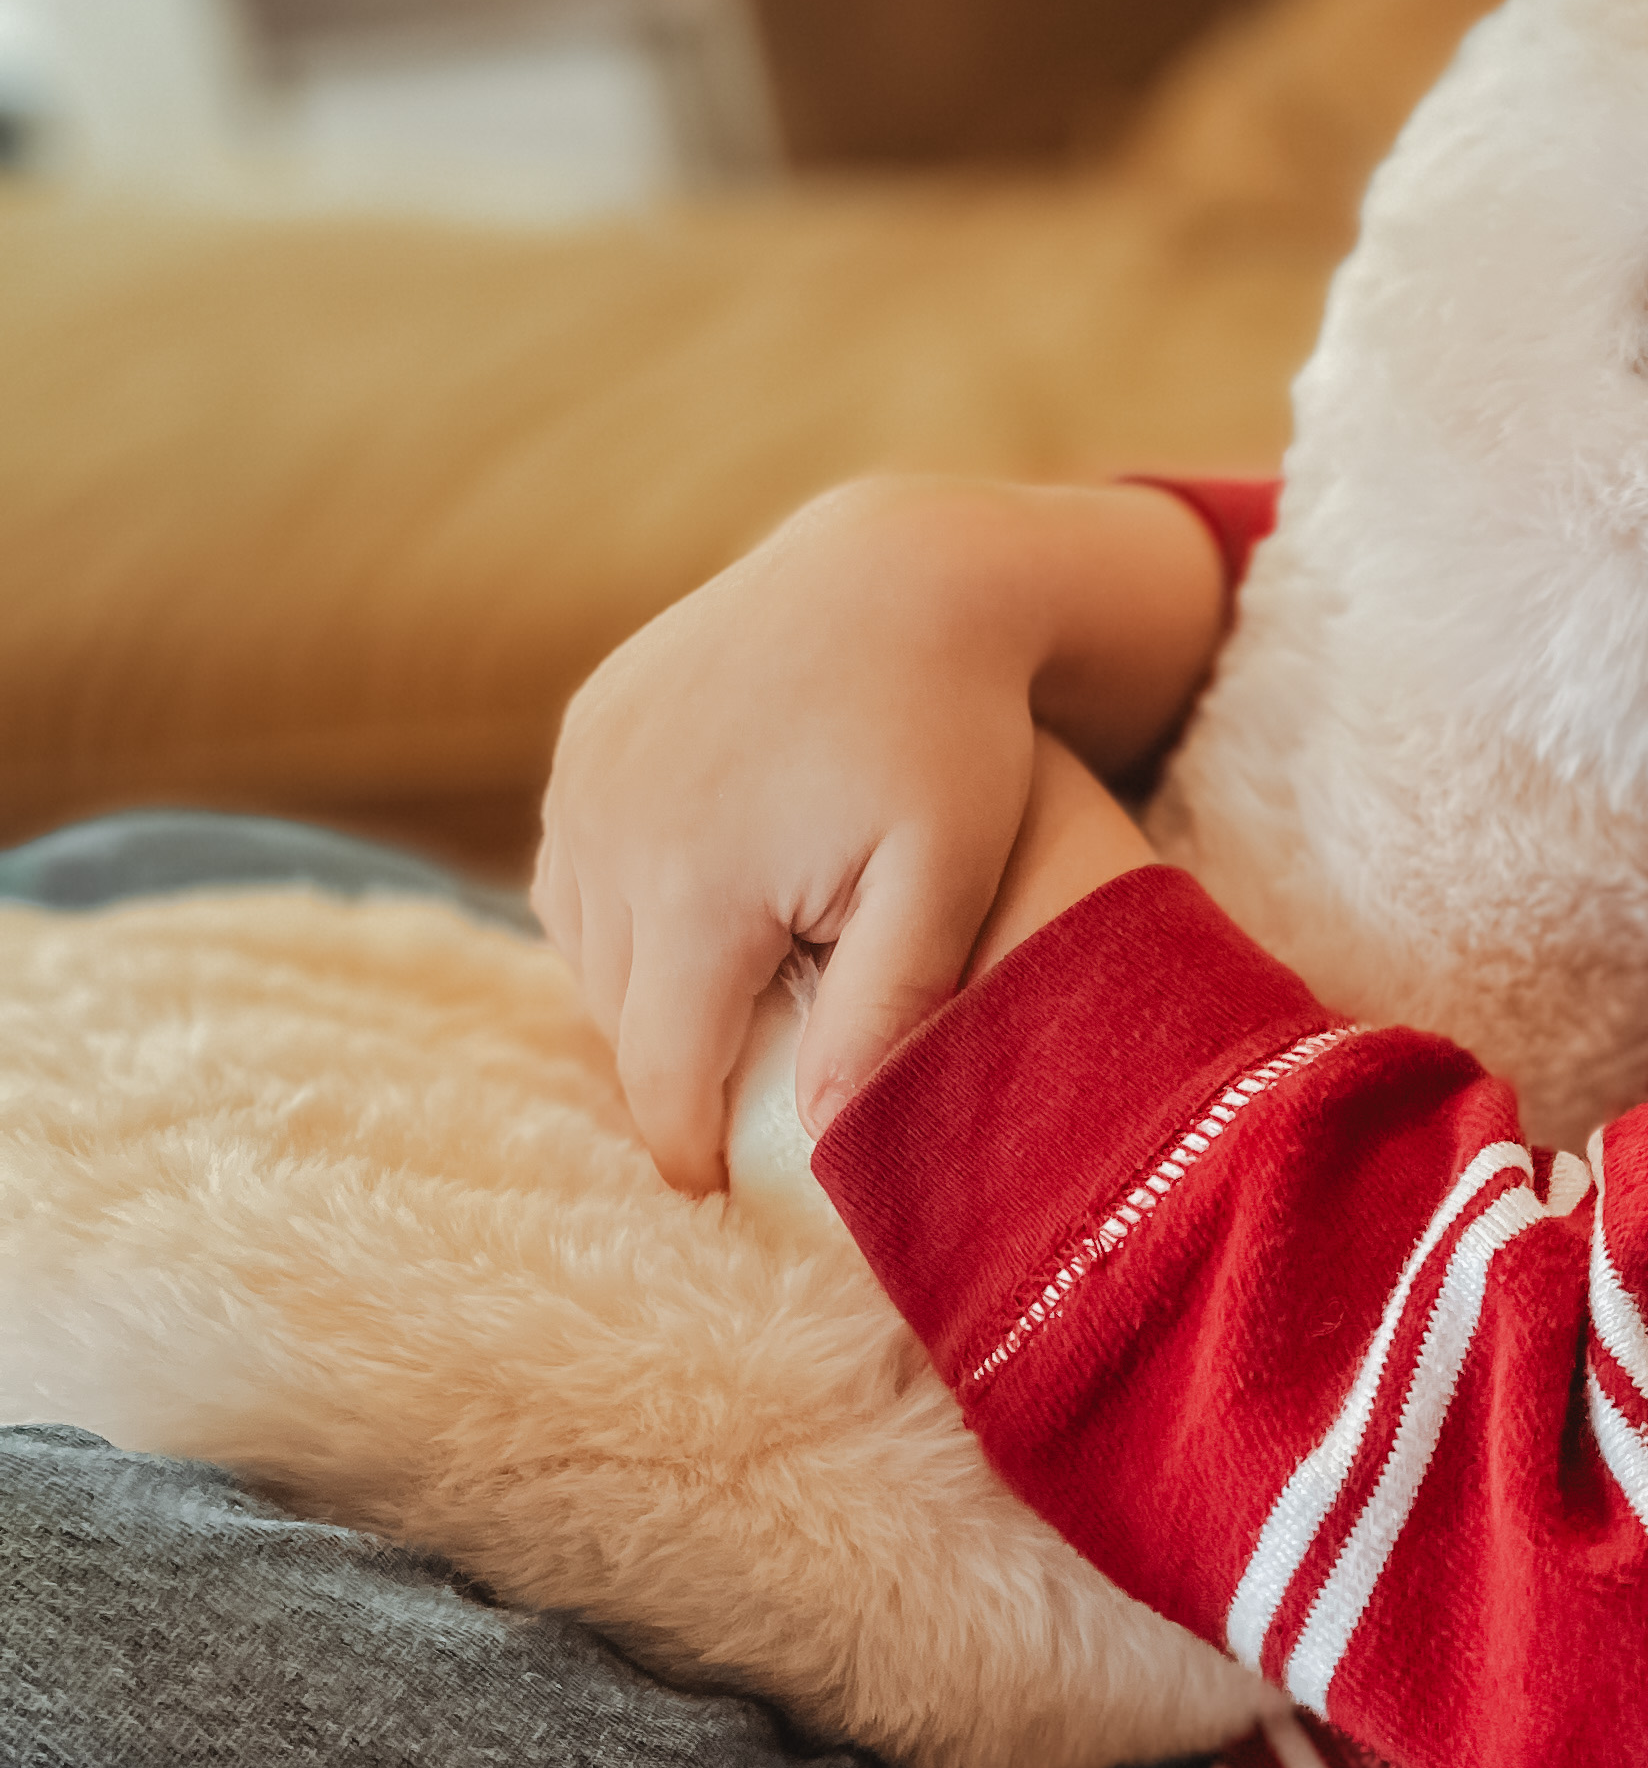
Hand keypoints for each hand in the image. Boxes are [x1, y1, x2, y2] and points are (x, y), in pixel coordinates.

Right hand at [534, 480, 1223, 1189]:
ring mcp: (586, 767)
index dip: (690, 1150)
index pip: (662, 1072)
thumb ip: (885, 1011)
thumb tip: (823, 1141)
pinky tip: (688, 933)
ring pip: (584, 941)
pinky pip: (575, 860)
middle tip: (727, 1122)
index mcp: (694, 884)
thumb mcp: (943, 880)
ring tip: (716, 1029)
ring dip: (640, 995)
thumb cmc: (953, 733)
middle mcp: (612, 825)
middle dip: (669, 1074)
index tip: (720, 1198)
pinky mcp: (587, 726)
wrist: (911, 569)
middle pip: (618, 1013)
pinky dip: (620, 912)